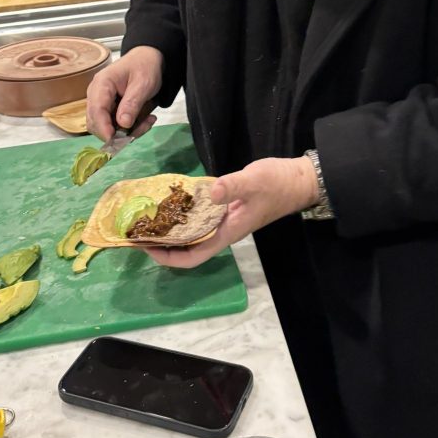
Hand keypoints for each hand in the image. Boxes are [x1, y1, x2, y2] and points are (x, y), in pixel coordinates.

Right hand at [86, 46, 164, 141]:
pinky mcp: (109, 110)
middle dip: (117, 132)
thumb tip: (123, 124)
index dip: (103, 127)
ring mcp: (102, 103)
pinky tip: (146, 120)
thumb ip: (132, 103)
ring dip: (126, 132)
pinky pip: (114, 126)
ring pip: (106, 128)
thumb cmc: (144, 66)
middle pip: (96, 122)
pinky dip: (130, 128)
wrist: (148, 60)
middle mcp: (97, 95)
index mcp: (102, 84)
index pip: (96, 109)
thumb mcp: (143, 83)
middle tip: (143, 128)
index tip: (113, 140)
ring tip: (147, 121)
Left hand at [142, 156, 319, 268]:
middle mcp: (222, 230)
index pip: (193, 256)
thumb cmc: (278, 184)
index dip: (169, 258)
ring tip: (148, 218)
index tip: (147, 249)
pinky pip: (199, 215)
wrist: (299, 179)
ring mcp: (224, 219)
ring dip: (170, 229)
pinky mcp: (225, 206)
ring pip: (191, 232)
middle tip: (138, 231)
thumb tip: (209, 192)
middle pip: (187, 247)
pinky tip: (170, 200)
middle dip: (162, 244)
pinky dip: (183, 212)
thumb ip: (232, 186)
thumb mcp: (254, 181)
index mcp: (227, 232)